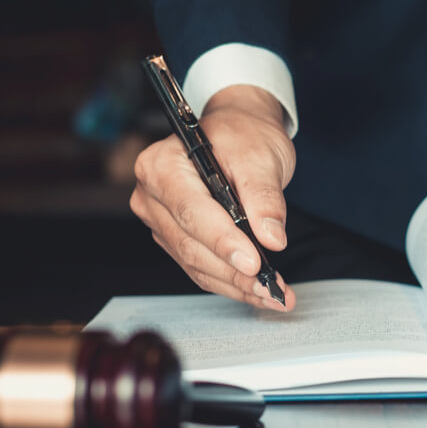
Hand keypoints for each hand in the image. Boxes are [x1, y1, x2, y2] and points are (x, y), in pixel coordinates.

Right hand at [130, 84, 297, 310]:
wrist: (239, 132)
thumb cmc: (243, 135)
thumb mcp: (260, 156)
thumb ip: (264, 197)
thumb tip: (271, 238)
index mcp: (162, 166)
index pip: (191, 212)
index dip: (223, 241)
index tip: (254, 263)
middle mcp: (152, 195)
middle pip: (191, 245)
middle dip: (235, 272)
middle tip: (272, 288)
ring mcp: (160, 220)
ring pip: (196, 264)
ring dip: (236, 284)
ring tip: (274, 295)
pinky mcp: (175, 238)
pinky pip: (201, 268)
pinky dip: (231, 282)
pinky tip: (258, 291)